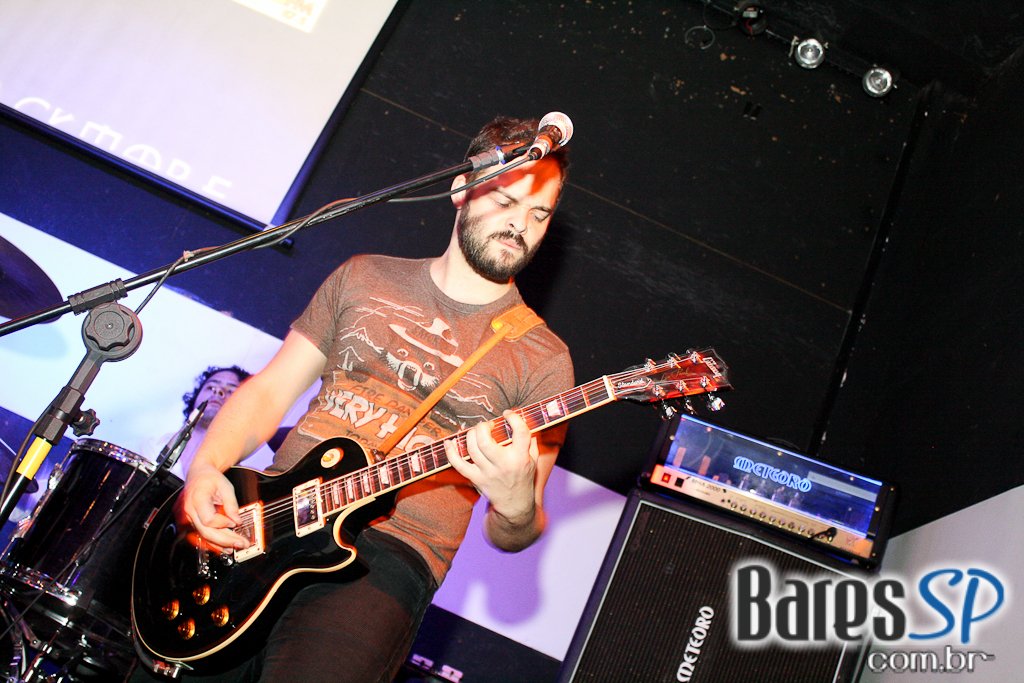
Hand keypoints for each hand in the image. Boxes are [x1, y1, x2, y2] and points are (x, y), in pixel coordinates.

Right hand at [177, 462, 250, 551]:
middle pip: (206, 532)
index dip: (223, 523)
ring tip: (234, 547)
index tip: (235, 523)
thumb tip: (237, 521)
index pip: (209, 520)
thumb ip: (232, 505)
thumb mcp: (226, 486)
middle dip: (225, 540)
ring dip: (219, 544)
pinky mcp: (187, 522)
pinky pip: (199, 534)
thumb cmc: (210, 478)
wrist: (198, 473)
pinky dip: (212, 541)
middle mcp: (188, 510)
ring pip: (202, 536)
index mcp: (197, 499)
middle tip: (241, 543)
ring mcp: (186, 518)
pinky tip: (223, 546)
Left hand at [446, 410, 538, 524]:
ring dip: (471, 435)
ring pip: (472, 449)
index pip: (520, 432)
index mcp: (520, 458)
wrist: (515, 505)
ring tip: (476, 432)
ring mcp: (488, 473)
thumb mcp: (534, 459)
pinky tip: (449, 443)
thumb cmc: (524, 478)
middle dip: (483, 427)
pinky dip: (451, 453)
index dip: (514, 418)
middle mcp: (503, 465)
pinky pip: (459, 465)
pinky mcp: (476, 479)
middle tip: (487, 425)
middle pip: (486, 441)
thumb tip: (523, 418)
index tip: (507, 414)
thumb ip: (530, 439)